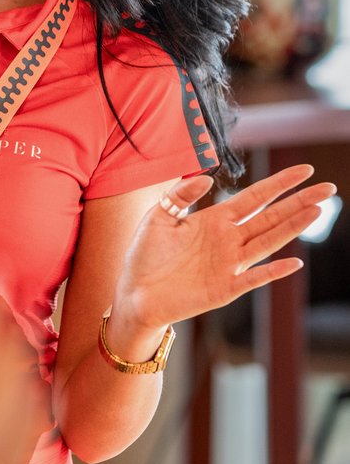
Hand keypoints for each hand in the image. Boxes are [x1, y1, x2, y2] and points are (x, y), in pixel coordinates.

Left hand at [112, 164, 336, 332]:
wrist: (133, 293)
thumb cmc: (145, 256)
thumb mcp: (158, 215)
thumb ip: (180, 194)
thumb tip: (207, 177)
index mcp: (215, 220)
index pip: (255, 197)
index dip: (279, 184)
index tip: (306, 170)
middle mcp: (228, 240)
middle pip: (271, 217)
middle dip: (299, 202)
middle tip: (329, 188)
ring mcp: (229, 264)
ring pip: (268, 242)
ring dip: (292, 228)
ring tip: (317, 211)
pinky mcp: (224, 288)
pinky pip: (253, 279)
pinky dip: (272, 272)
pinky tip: (293, 263)